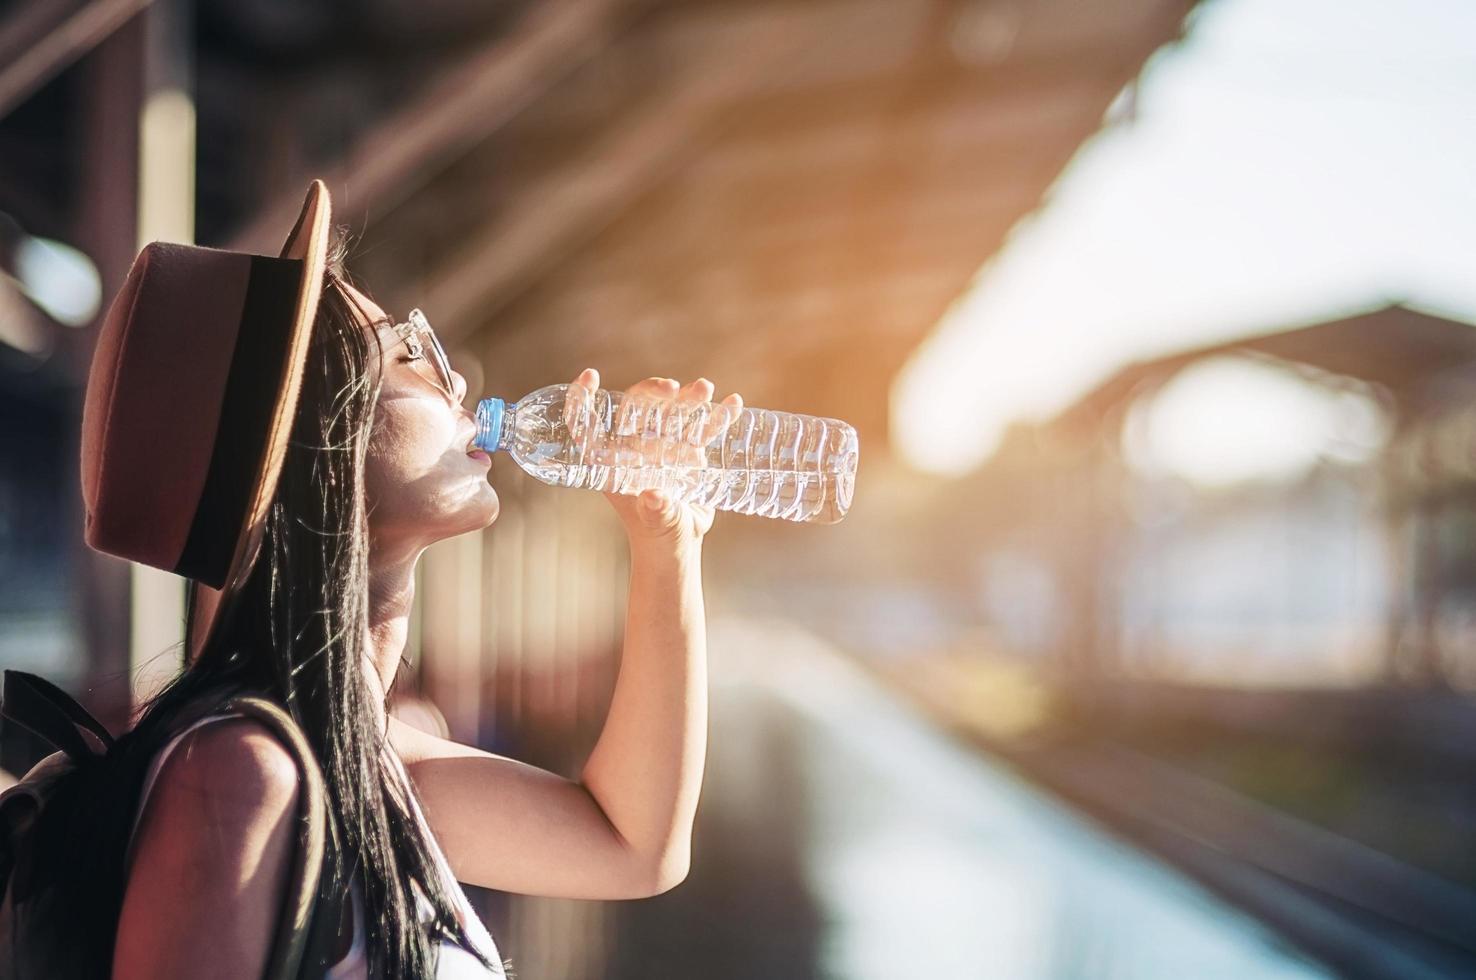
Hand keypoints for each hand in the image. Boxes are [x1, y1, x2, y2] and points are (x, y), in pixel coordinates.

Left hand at [568, 368, 742, 552]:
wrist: (680, 543)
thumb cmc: (657, 534)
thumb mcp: (655, 522)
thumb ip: (655, 509)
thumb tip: (654, 497)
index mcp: (612, 460)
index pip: (588, 425)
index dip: (582, 399)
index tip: (590, 376)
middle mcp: (635, 447)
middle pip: (638, 407)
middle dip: (653, 391)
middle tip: (672, 388)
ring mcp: (664, 445)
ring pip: (673, 412)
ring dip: (688, 397)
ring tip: (704, 388)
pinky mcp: (690, 451)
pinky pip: (703, 428)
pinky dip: (718, 416)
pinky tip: (733, 403)